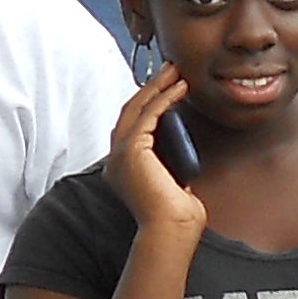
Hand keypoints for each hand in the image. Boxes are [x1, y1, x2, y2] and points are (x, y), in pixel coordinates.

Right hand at [106, 69, 206, 244]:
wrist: (171, 229)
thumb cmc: (175, 215)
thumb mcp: (171, 183)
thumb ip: (169, 168)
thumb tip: (182, 157)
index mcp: (122, 167)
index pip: (132, 126)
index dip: (148, 102)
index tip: (167, 87)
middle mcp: (116, 159)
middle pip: (131, 111)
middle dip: (151, 87)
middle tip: (170, 69)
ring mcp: (121, 154)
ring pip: (137, 109)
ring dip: (157, 87)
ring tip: (175, 71)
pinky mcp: (132, 150)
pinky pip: (148, 115)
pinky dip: (164, 98)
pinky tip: (179, 88)